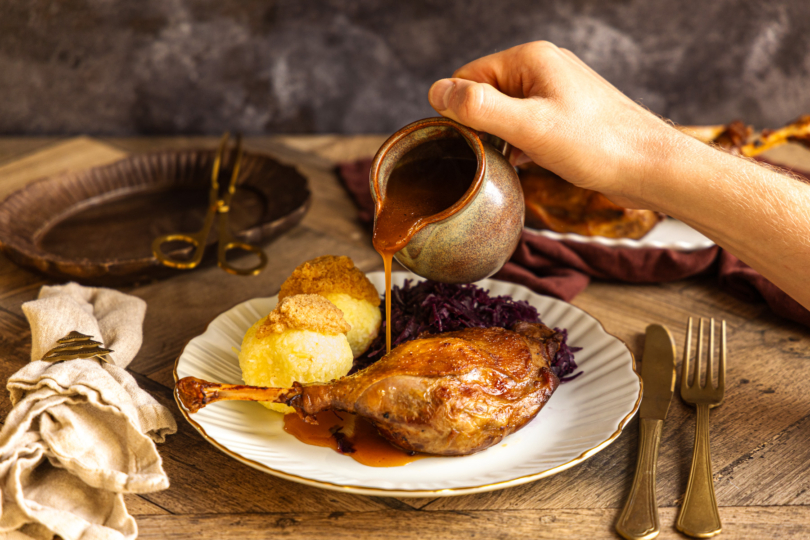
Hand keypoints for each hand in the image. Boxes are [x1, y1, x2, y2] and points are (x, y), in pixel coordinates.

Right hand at [428, 41, 689, 208]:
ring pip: (507, 112)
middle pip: (486, 94)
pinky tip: (525, 164)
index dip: (460, 111)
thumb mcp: (529, 128)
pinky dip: (519, 143)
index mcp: (531, 59)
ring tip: (514, 161)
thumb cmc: (596, 146)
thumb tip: (437, 91)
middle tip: (492, 156)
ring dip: (500, 137)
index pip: (468, 76)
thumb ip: (480, 108)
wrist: (651, 168)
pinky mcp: (568, 115)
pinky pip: (527, 124)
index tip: (466, 144)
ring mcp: (557, 91)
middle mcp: (544, 67)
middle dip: (482, 125)